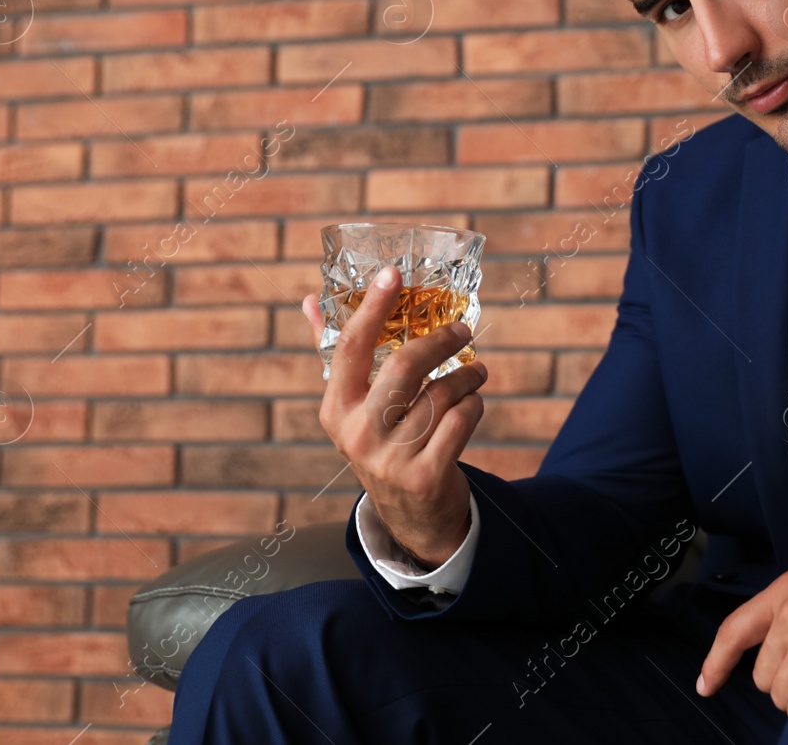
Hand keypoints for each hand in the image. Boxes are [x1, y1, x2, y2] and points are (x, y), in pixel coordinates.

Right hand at [302, 266, 486, 568]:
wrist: (410, 514)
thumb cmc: (383, 441)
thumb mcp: (353, 405)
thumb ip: (334, 353)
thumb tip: (311, 298)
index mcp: (336, 409)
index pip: (349, 347)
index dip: (372, 306)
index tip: (394, 273)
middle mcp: (358, 434)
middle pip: (404, 368)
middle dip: (440, 341)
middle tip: (462, 330)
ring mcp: (391, 459)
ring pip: (442, 394)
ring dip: (468, 376)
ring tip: (476, 372)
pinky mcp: (426, 476)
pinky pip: (462, 421)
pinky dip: (475, 404)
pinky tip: (474, 402)